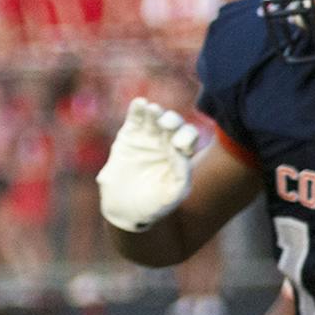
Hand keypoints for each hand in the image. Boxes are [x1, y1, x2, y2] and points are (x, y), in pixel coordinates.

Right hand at [96, 97, 199, 231]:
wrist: (124, 211)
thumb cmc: (154, 205)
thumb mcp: (172, 195)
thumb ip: (182, 176)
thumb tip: (184, 156)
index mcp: (181, 154)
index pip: (189, 137)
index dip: (186, 137)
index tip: (178, 146)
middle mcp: (166, 142)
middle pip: (174, 124)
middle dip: (172, 121)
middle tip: (166, 125)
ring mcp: (148, 138)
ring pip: (155, 118)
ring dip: (156, 112)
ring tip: (152, 110)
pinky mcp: (128, 137)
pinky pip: (135, 119)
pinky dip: (137, 109)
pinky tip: (139, 103)